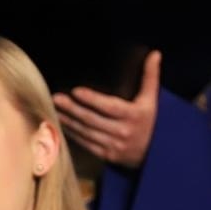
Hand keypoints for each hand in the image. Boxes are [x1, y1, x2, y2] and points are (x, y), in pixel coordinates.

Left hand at [53, 50, 161, 168]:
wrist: (155, 154)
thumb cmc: (150, 122)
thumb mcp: (152, 100)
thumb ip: (151, 76)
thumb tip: (155, 54)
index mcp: (134, 116)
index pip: (109, 106)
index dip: (92, 99)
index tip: (76, 91)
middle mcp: (123, 132)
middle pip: (92, 119)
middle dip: (72, 109)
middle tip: (56, 98)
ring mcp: (114, 146)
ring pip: (86, 132)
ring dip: (68, 121)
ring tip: (55, 110)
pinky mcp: (107, 155)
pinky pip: (86, 144)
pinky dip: (73, 134)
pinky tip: (63, 124)